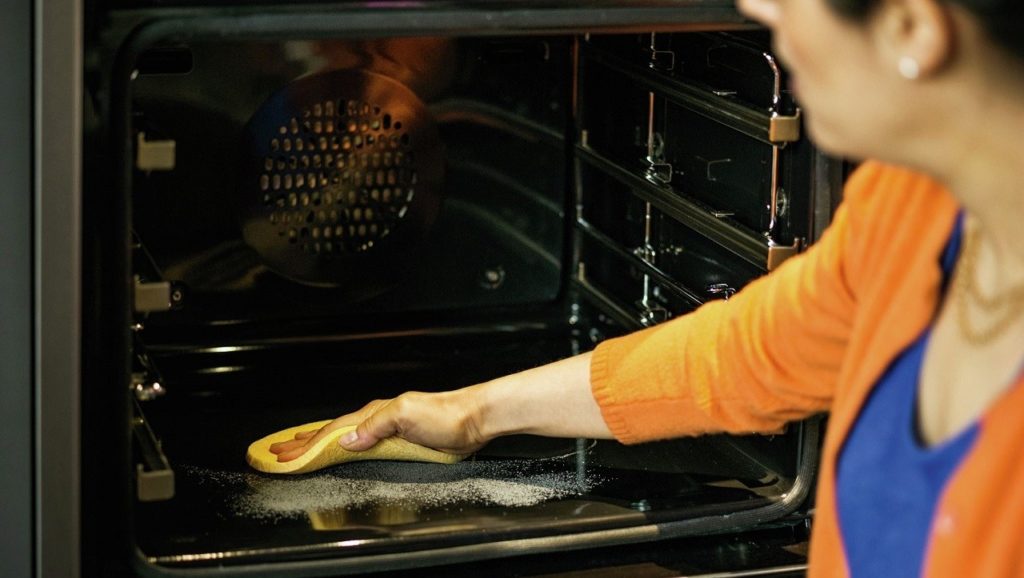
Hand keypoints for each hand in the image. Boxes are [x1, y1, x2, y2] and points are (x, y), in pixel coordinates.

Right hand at [268, 388, 487, 462]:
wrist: (475, 417)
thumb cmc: (446, 415)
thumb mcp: (406, 415)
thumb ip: (375, 425)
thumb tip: (345, 439)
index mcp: (374, 414)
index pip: (332, 431)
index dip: (307, 444)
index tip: (283, 453)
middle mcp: (377, 419)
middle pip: (333, 432)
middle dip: (304, 442)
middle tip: (279, 451)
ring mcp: (388, 429)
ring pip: (345, 436)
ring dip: (319, 443)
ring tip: (300, 447)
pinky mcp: (401, 440)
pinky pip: (363, 443)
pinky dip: (344, 446)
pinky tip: (341, 449)